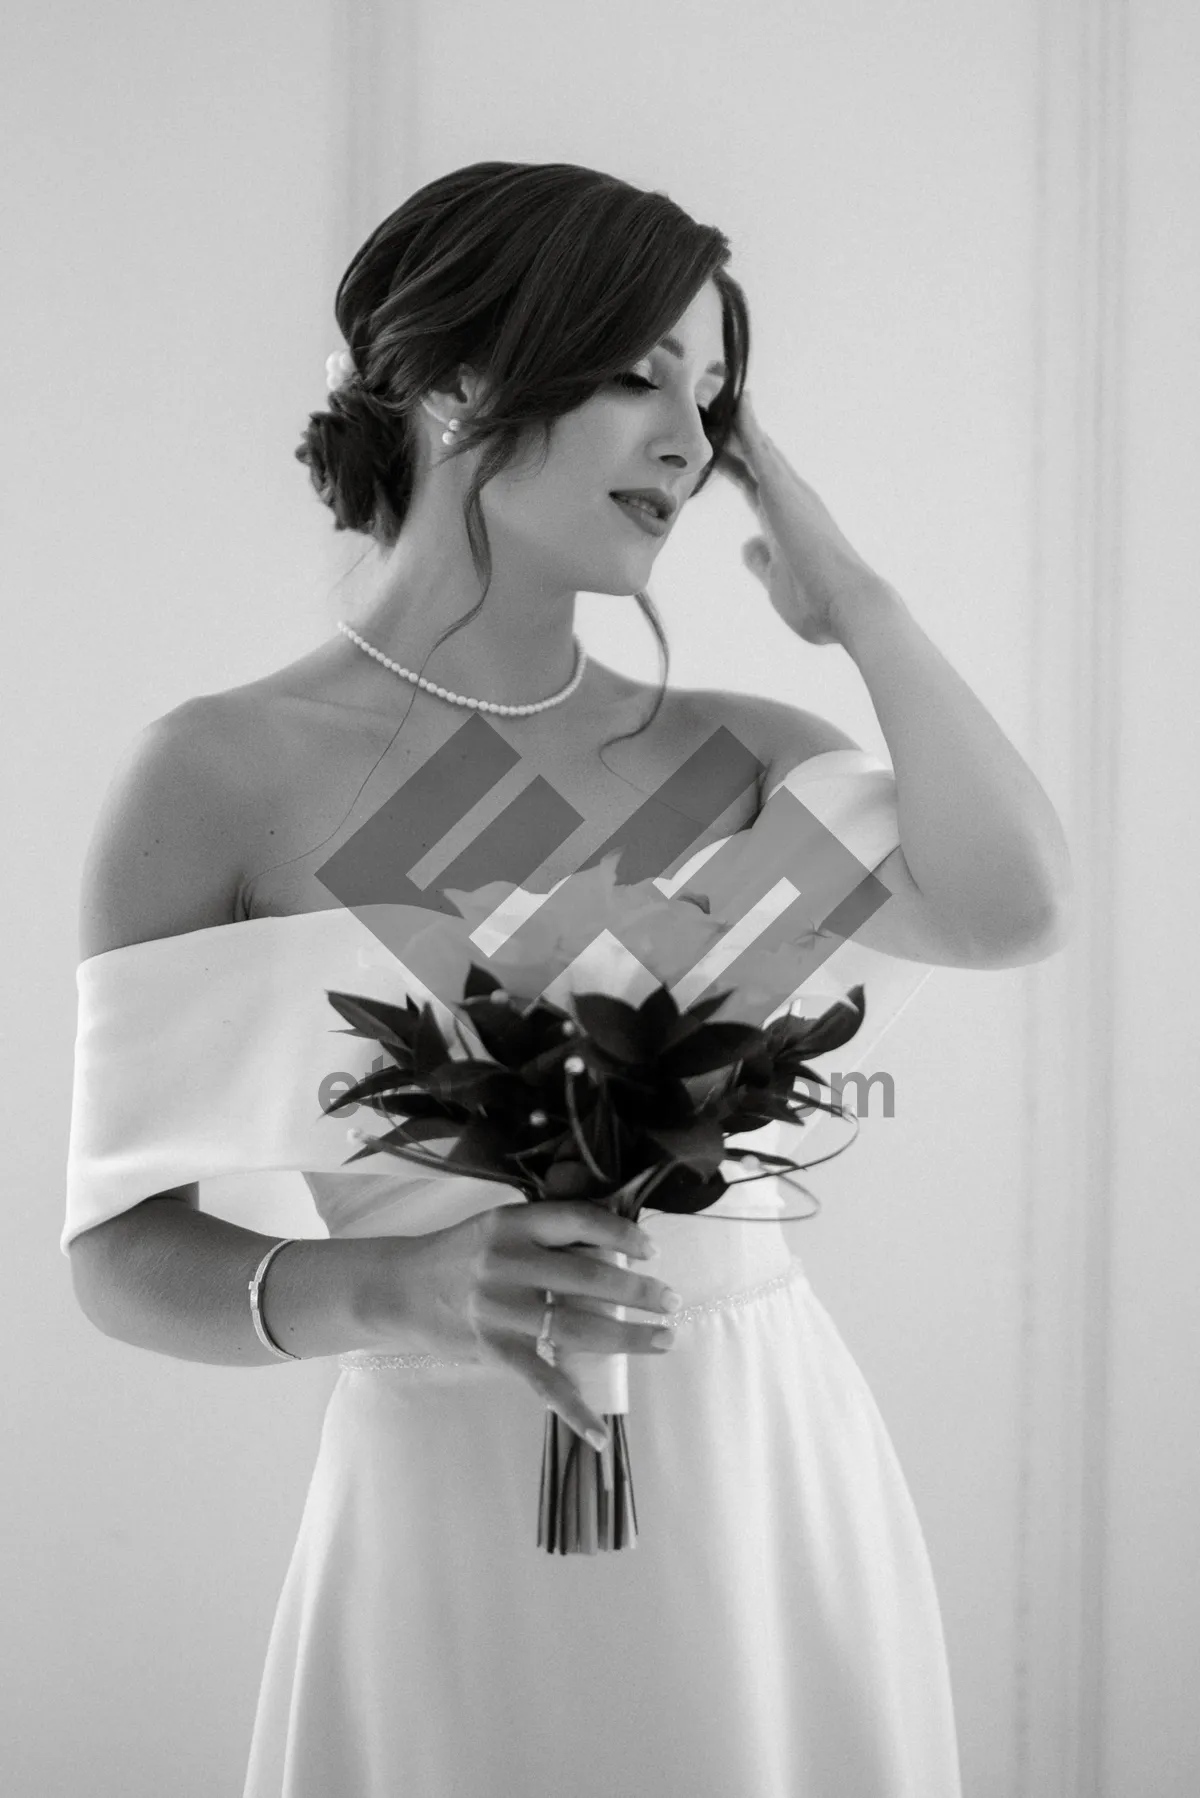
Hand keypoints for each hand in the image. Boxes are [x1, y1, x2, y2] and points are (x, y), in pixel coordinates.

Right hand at [364, 1201, 680, 1443]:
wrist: (399, 1288)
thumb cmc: (459, 1255)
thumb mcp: (499, 1226)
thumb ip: (548, 1230)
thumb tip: (612, 1239)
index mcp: (512, 1224)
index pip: (578, 1221)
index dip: (622, 1234)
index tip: (652, 1250)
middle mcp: (506, 1263)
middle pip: (587, 1277)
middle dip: (638, 1291)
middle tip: (671, 1300)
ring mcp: (498, 1310)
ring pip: (576, 1327)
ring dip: (628, 1337)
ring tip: (662, 1339)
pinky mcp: (492, 1350)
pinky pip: (540, 1382)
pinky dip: (573, 1410)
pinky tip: (601, 1431)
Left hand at [716, 390, 891, 646]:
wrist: (849, 607)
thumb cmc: (817, 605)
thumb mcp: (774, 581)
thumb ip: (761, 561)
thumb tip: (747, 546)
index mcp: (782, 520)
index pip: (750, 481)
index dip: (729, 460)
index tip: (709, 443)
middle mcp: (789, 497)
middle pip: (753, 452)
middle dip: (728, 426)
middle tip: (707, 394)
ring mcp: (788, 491)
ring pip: (755, 442)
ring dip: (732, 414)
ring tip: (709, 381)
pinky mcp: (783, 490)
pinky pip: (758, 447)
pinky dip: (743, 422)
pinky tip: (731, 397)